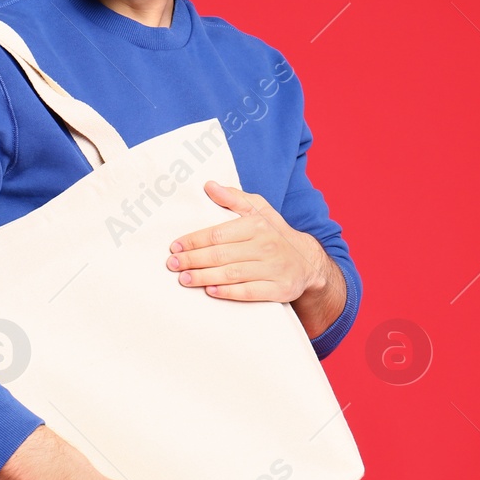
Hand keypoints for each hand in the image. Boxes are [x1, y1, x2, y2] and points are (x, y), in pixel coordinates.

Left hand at [167, 181, 331, 302]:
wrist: (307, 262)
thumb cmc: (274, 233)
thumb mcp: (259, 209)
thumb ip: (233, 198)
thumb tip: (209, 186)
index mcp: (257, 225)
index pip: (219, 234)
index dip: (195, 241)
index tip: (176, 246)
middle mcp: (265, 246)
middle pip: (221, 255)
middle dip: (193, 260)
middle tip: (173, 264)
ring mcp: (273, 269)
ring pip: (232, 274)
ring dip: (205, 277)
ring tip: (184, 278)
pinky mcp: (279, 289)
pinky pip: (249, 292)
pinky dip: (229, 293)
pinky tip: (210, 291)